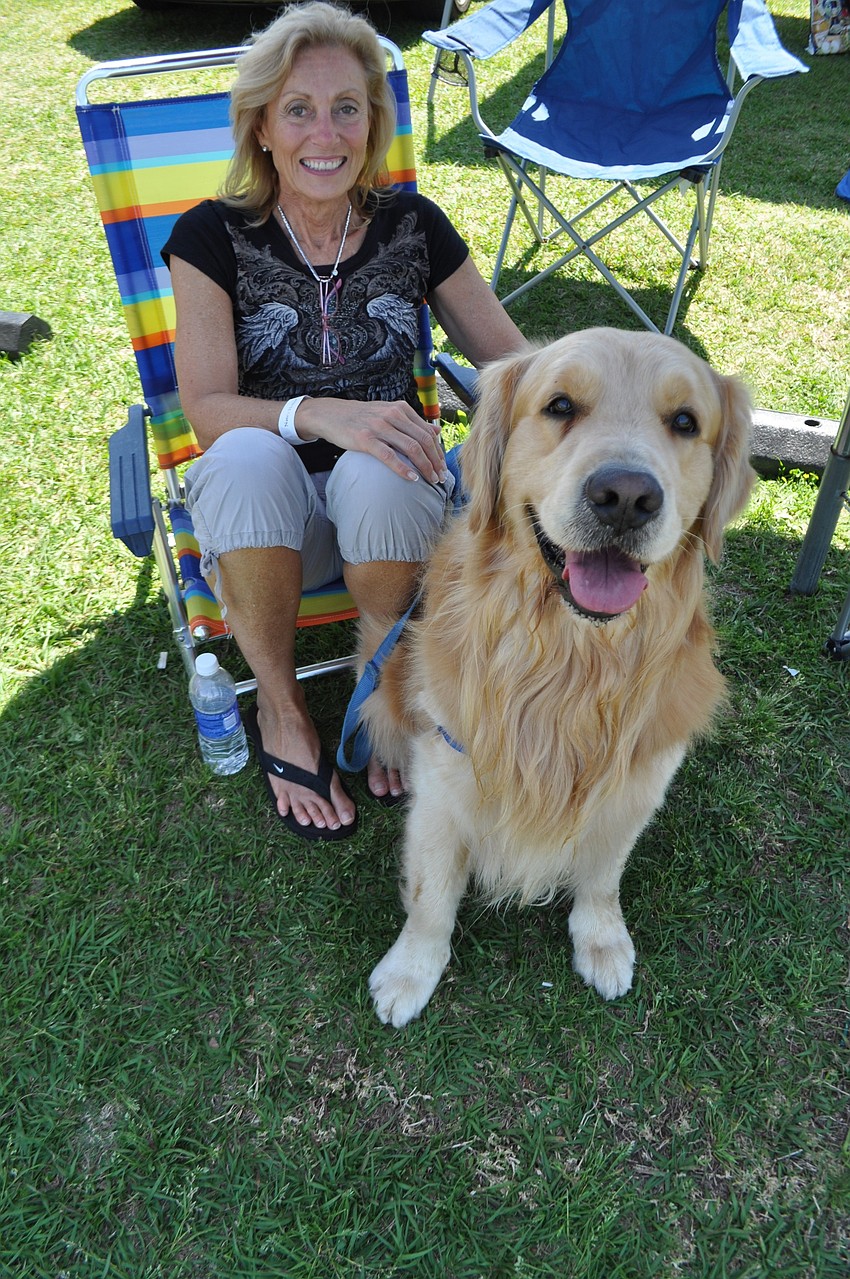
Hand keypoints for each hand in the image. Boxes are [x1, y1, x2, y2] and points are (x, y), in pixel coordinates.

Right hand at [295, 397, 447, 484]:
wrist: (331, 414)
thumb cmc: (361, 417)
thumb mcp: (388, 413)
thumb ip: (412, 422)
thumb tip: (436, 431)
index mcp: (400, 409)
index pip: (428, 432)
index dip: (438, 451)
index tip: (443, 467)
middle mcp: (392, 415)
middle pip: (424, 441)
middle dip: (435, 461)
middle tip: (441, 477)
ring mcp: (379, 427)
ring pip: (411, 448)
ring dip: (425, 466)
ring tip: (431, 480)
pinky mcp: (365, 439)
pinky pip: (389, 456)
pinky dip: (403, 469)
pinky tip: (412, 479)